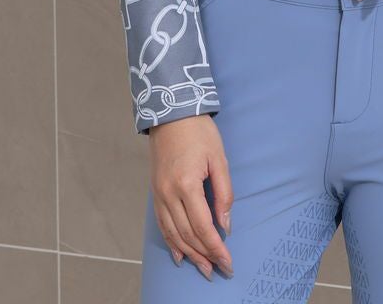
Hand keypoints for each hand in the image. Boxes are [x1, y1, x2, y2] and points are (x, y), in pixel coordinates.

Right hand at [148, 115, 233, 278]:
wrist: (171, 113)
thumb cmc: (199, 132)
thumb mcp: (219, 159)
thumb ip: (224, 193)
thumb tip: (224, 225)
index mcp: (187, 184)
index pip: (203, 226)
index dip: (216, 248)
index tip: (228, 262)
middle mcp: (168, 193)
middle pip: (187, 235)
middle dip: (205, 255)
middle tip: (220, 270)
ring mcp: (159, 194)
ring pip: (173, 234)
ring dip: (190, 254)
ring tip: (204, 268)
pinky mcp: (155, 193)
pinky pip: (162, 225)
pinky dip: (172, 242)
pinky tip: (181, 255)